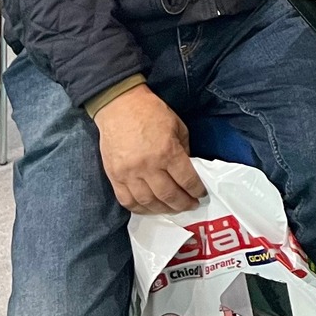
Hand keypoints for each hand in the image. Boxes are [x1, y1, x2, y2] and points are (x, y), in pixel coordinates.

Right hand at [93, 83, 204, 213]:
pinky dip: (139, 209)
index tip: (201, 195)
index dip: (196, 190)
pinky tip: (150, 208)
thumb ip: (184, 150)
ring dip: (163, 210)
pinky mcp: (114, 177)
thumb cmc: (152, 113)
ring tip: (172, 209)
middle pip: (168, 195)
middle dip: (183, 204)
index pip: (186, 180)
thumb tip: (187, 171)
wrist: (119, 106)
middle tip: (190, 206)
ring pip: (148, 202)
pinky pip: (127, 200)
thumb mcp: (177, 126)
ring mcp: (129, 174)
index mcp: (167, 152)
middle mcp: (148, 166)